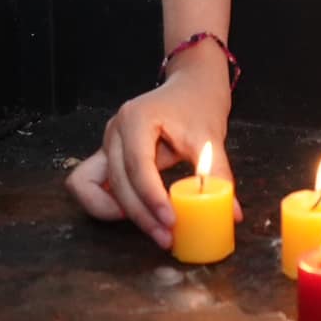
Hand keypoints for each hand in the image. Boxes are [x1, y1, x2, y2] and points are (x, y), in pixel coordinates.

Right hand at [66, 56, 240, 249]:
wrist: (192, 83)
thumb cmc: (199, 103)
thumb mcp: (211, 137)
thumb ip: (217, 175)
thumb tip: (231, 213)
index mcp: (136, 119)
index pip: (138, 167)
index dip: (152, 199)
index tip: (171, 222)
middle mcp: (115, 130)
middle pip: (117, 182)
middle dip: (140, 214)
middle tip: (166, 236)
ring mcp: (107, 142)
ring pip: (94, 186)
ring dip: (118, 211)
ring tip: (150, 226)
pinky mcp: (108, 155)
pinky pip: (90, 184)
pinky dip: (104, 203)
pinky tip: (134, 214)